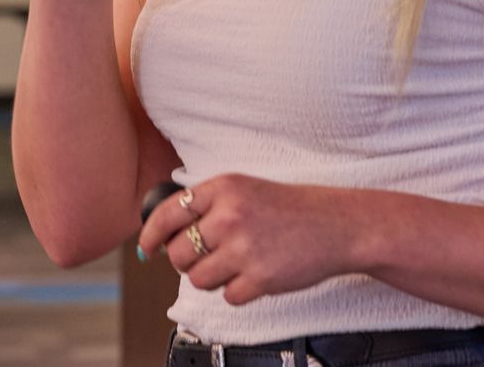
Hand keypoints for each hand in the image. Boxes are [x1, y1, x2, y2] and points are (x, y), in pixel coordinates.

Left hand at [139, 175, 358, 305]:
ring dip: (213, 278)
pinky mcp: (259, 277)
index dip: (151, 234)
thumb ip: (208, 206)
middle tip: (210, 256)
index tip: (146, 246)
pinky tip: (257, 273)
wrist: (337, 225)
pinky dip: (239, 291)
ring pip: (198, 279)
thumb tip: (162, 237)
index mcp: (225, 188)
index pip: (169, 213)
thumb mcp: (246, 190)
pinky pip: (227, 296)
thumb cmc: (291, 209)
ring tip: (237, 264)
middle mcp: (230, 215)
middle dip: (188, 261)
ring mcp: (244, 248)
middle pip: (178, 254)